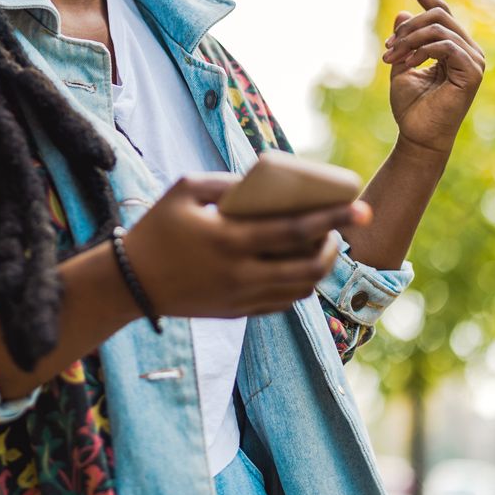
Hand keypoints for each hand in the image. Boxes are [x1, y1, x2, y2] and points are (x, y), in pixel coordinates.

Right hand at [123, 176, 371, 318]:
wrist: (132, 281)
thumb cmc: (157, 228)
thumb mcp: (185, 189)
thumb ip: (226, 181)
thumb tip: (265, 183)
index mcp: (229, 238)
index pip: (296, 230)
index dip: (334, 218)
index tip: (363, 208)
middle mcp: (241, 272)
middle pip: (308, 265)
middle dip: (334, 246)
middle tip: (340, 228)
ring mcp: (241, 297)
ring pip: (301, 289)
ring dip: (320, 268)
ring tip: (323, 246)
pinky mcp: (238, 312)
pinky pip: (283, 303)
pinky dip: (300, 285)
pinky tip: (300, 268)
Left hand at [381, 0, 485, 157]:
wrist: (417, 135)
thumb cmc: (411, 106)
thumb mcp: (401, 64)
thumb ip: (404, 40)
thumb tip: (403, 12)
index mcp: (453, 47)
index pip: (440, 12)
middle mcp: (468, 50)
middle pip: (438, 15)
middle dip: (407, 27)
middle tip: (386, 48)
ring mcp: (473, 60)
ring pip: (440, 28)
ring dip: (409, 40)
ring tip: (390, 58)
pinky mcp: (472, 72)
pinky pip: (446, 45)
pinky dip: (421, 50)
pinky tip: (407, 64)